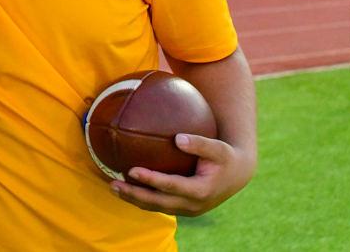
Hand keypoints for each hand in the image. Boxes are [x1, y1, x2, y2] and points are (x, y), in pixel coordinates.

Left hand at [109, 133, 254, 216]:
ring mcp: (187, 210)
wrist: (236, 176)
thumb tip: (177, 138)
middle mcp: (192, 205)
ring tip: (113, 188)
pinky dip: (142, 199)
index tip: (131, 170)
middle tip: (113, 184)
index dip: (150, 180)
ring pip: (156, 207)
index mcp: (200, 191)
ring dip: (134, 199)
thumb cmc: (225, 157)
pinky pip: (159, 205)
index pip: (170, 186)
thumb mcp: (218, 148)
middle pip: (158, 202)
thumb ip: (199, 143)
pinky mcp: (183, 209)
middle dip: (134, 195)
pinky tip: (127, 188)